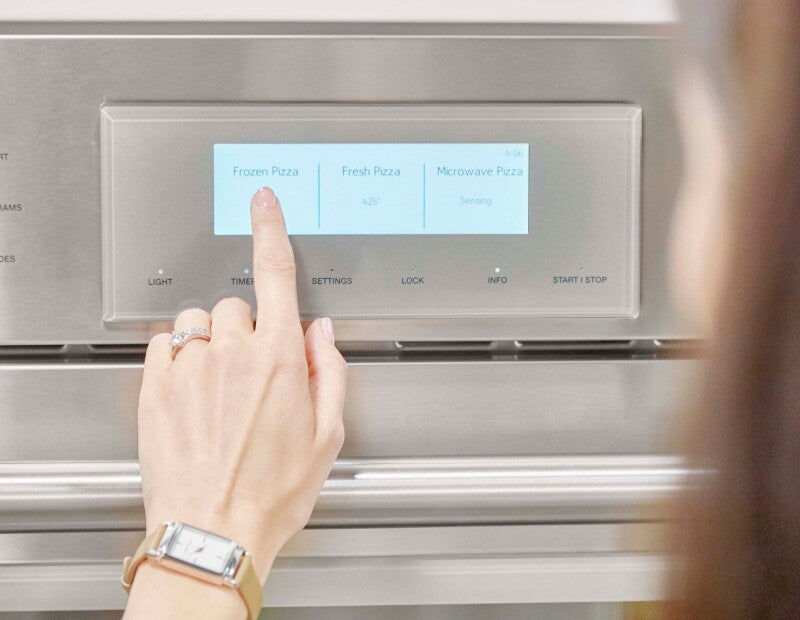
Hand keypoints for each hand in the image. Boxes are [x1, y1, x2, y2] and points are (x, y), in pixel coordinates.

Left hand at [135, 187, 347, 580]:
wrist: (214, 531)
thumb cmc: (272, 493)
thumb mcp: (328, 435)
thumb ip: (331, 370)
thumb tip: (320, 330)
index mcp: (280, 360)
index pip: (274, 274)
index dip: (269, 229)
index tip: (262, 201)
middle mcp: (232, 355)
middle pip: (237, 306)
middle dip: (249, 329)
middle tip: (255, 374)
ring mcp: (190, 369)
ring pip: (199, 324)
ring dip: (212, 343)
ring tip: (220, 388)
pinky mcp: (156, 387)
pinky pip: (165, 345)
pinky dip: (180, 357)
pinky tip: (193, 392)